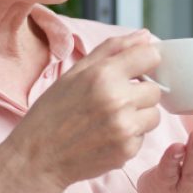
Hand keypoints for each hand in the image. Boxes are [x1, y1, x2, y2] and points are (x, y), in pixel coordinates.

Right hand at [8, 30, 161, 189]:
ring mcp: (124, 127)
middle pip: (155, 89)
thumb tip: (145, 36)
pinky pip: (143, 137)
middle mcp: (117, 99)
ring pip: (154, 114)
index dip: (144, 63)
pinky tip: (106, 137)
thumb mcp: (75, 73)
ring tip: (110, 120)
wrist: (37, 157)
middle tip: (113, 101)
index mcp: (103, 74)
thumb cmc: (53, 112)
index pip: (151, 56)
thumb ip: (112, 49)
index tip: (135, 71)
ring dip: (138, 116)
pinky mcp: (127, 150)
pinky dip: (130, 137)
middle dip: (139, 93)